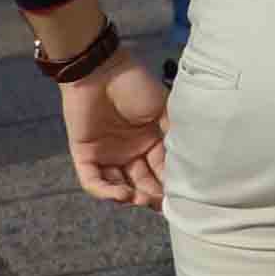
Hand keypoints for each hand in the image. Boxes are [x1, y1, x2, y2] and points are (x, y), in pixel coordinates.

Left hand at [61, 52, 170, 207]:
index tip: (181, 196)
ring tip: (143, 200)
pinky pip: (94, 181)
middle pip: (142, 181)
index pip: (162, 168)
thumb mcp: (164, 109)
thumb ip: (173, 134)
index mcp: (151, 140)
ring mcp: (107, 155)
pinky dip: (107, 191)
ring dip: (131, 196)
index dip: (170, 183)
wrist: (101, 71)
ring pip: (119, 186)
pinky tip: (123, 194)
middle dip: (152, 195)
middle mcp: (130, 151)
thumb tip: (189, 160)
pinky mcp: (85, 156)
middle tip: (161, 204)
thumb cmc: (136, 86)